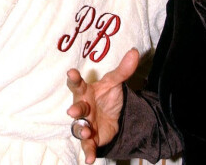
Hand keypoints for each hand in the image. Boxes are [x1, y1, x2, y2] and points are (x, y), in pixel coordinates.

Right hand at [66, 48, 139, 163]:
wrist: (112, 115)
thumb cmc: (106, 95)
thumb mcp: (115, 82)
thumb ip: (124, 69)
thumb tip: (135, 52)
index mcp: (86, 92)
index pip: (78, 85)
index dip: (73, 79)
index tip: (71, 72)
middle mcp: (82, 108)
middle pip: (77, 108)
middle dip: (75, 110)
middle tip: (72, 111)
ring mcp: (85, 124)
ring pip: (79, 128)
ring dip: (82, 130)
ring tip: (87, 131)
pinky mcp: (91, 139)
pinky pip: (88, 147)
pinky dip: (89, 152)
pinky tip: (90, 159)